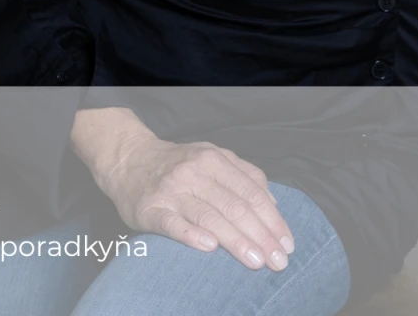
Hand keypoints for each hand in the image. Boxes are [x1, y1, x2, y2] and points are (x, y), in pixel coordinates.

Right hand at [92, 131, 295, 272]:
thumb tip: (273, 203)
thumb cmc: (178, 164)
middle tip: (278, 261)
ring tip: (256, 261)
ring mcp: (173, 190)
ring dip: (236, 240)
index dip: (272, 219)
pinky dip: (192, 235)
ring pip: (210, 216)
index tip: (287, 244)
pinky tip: (209, 247)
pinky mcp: (151, 208)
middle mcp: (196, 172)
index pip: (251, 192)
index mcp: (215, 160)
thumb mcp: (212, 156)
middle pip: (235, 206)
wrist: (129, 159)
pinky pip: (173, 223)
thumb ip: (243, 174)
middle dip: (261, 235)